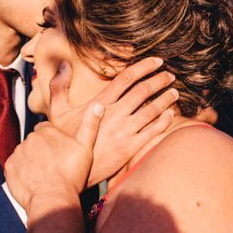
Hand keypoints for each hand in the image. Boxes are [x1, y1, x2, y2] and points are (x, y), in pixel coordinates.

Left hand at [5, 103, 104, 213]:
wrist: (52, 200)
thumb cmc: (72, 176)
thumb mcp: (86, 149)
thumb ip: (90, 125)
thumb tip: (98, 105)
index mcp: (47, 131)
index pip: (45, 129)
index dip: (52, 140)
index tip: (59, 152)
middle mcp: (29, 139)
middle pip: (34, 142)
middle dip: (41, 150)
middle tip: (52, 166)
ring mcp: (18, 153)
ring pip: (24, 154)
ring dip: (31, 161)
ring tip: (43, 175)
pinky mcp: (9, 168)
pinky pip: (15, 167)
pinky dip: (21, 172)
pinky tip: (33, 181)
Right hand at [47, 57, 178, 185]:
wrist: (71, 171)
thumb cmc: (66, 140)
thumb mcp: (57, 112)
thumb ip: (59, 87)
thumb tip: (65, 65)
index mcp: (99, 103)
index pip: (126, 78)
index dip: (143, 67)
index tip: (156, 61)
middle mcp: (114, 114)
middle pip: (143, 91)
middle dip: (159, 80)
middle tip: (170, 75)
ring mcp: (124, 131)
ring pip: (152, 109)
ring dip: (166, 98)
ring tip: (174, 92)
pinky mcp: (131, 147)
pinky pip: (153, 130)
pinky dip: (164, 120)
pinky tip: (170, 113)